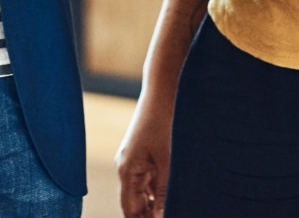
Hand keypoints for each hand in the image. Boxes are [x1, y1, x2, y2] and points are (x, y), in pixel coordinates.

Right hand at [115, 100, 170, 216]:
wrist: (161, 94)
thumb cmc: (163, 124)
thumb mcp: (167, 162)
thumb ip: (165, 192)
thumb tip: (163, 216)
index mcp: (126, 170)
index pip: (129, 209)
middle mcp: (125, 168)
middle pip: (133, 204)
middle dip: (147, 215)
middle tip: (170, 216)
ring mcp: (133, 162)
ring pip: (142, 194)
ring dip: (154, 206)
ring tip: (173, 211)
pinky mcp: (142, 157)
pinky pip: (147, 182)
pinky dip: (157, 193)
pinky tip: (171, 199)